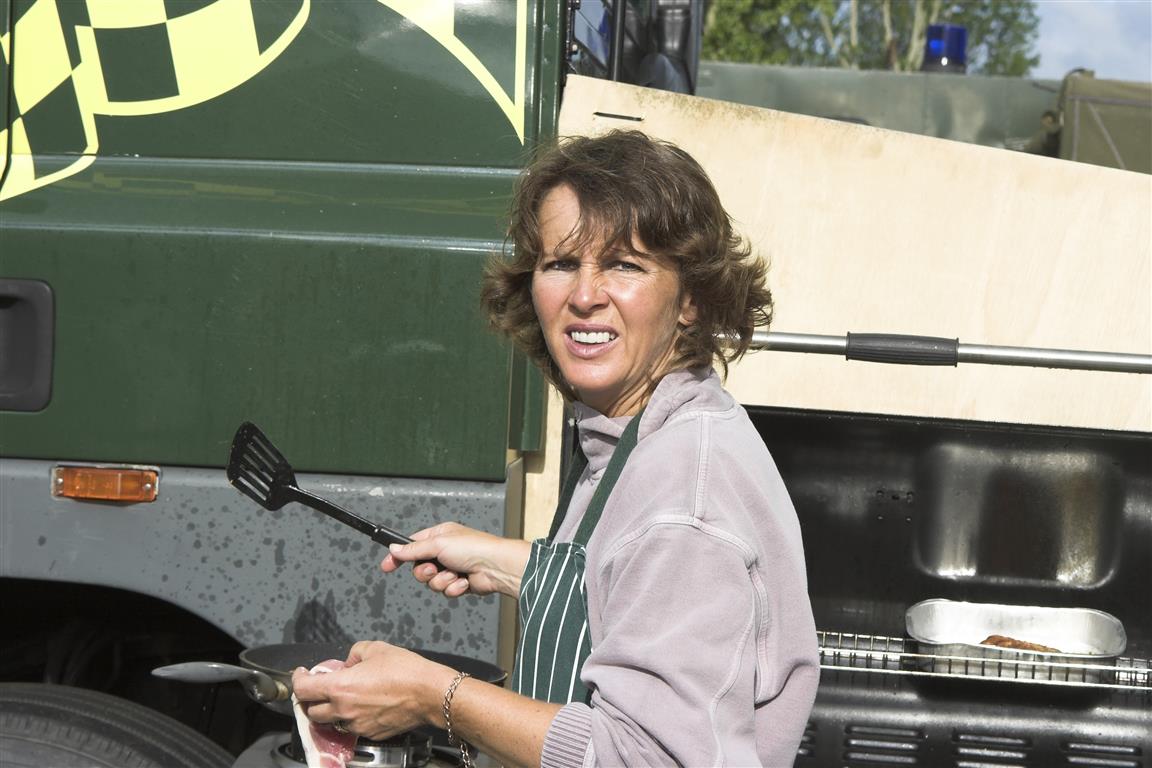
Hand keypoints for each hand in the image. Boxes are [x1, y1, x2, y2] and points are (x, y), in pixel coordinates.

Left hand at [290, 641, 454, 740]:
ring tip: (344, 698)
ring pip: (331, 722)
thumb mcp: (375, 648)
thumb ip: (354, 653)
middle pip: (311, 712)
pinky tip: (364, 706)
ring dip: (331, 711)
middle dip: (311, 700)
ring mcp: (357, 724)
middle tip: (319, 688)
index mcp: (340, 687)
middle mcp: (344, 709)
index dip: (297, 679)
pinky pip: (353, 727)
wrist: (429, 693)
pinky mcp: (371, 734)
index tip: (301, 674)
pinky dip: (352, 718)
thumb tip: (349, 662)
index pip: (303, 689)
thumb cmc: (406, 670)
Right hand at [381, 522, 530, 598]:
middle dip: (426, 572)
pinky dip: (454, 588)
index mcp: (439, 536)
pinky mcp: (459, 583)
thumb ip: (414, 549)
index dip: (398, 556)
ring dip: (442, 581)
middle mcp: (444, 551)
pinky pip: (446, 591)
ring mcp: (452, 568)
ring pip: (432, 582)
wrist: (496, 567)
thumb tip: (394, 549)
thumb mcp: (438, 544)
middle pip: (419, 568)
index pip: (411, 545)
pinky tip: (464, 582)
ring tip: (455, 575)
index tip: (386, 567)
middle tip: (435, 568)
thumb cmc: (474, 547)